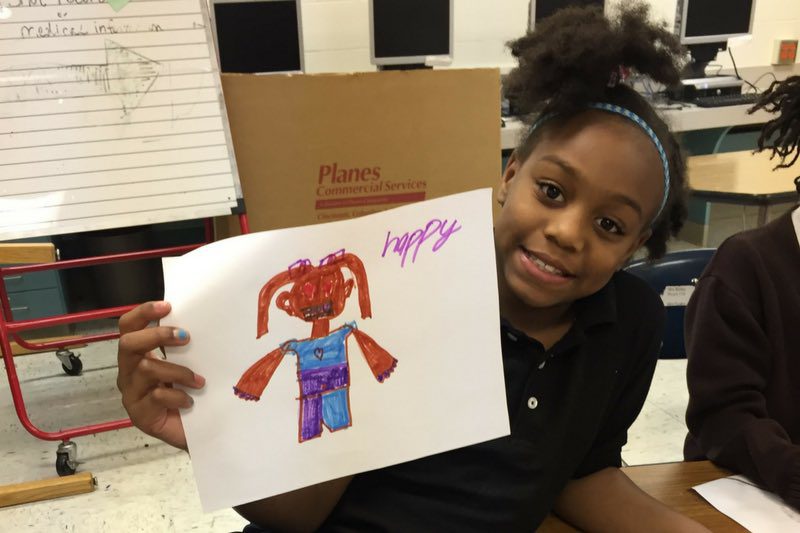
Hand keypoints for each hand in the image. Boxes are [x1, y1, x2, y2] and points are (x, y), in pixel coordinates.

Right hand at [117, 301, 204, 449]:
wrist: (196, 432)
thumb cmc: (190, 394)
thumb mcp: (186, 365)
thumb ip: (182, 347)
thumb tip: (196, 320)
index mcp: (139, 355)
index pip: (128, 327)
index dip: (143, 313)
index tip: (167, 306)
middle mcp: (129, 372)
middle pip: (128, 344)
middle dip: (157, 336)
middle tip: (186, 337)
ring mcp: (132, 394)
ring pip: (146, 369)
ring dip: (178, 371)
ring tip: (198, 380)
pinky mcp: (140, 415)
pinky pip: (157, 396)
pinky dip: (178, 396)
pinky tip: (190, 401)